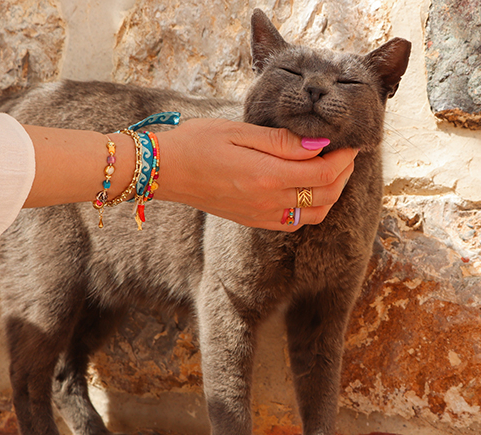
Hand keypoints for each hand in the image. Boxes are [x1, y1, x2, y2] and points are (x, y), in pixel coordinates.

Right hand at [156, 118, 356, 230]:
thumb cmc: (197, 143)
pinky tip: (306, 190)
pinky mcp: (253, 220)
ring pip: (314, 214)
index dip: (344, 158)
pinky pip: (293, 222)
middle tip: (345, 154)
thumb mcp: (240, 131)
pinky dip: (311, 208)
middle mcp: (268, 201)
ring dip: (331, 194)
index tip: (348, 143)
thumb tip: (318, 144)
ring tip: (330, 172)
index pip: (324, 172)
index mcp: (267, 176)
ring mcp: (261, 215)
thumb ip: (282, 141)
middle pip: (325, 195)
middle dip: (343, 174)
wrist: (167, 171)